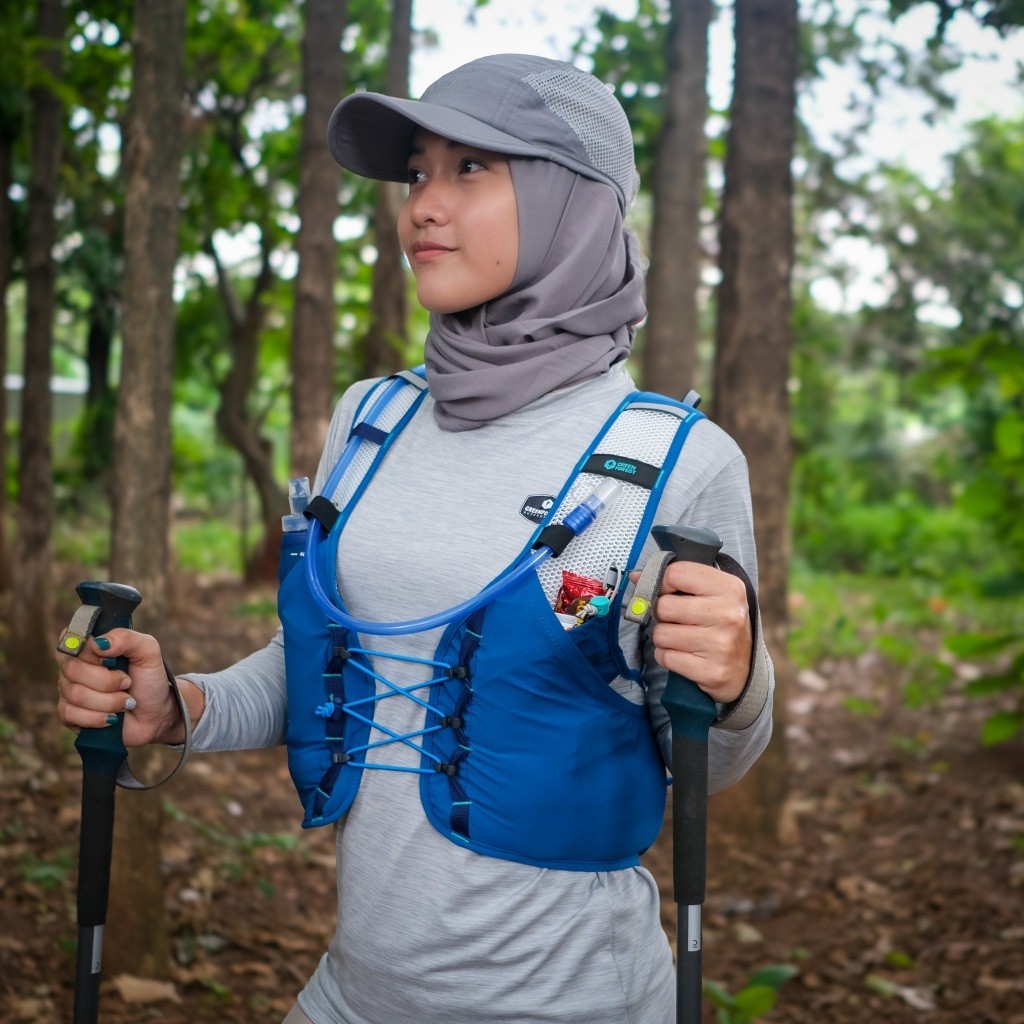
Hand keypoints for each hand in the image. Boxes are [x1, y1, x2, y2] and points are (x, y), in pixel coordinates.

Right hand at [57, 628, 182, 745]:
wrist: (155, 713)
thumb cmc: (148, 679)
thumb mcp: (148, 651)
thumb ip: (126, 638)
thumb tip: (99, 643)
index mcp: (89, 647)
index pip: (71, 640)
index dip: (91, 652)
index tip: (112, 660)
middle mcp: (73, 667)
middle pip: (72, 669)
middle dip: (108, 680)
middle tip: (127, 683)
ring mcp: (68, 691)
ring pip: (75, 694)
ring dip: (109, 701)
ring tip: (125, 700)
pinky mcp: (69, 715)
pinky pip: (70, 715)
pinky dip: (99, 717)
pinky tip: (113, 717)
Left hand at [643, 561, 751, 703]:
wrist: (744, 668)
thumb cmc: (720, 623)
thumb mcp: (711, 593)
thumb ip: (676, 579)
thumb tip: (635, 576)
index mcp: (729, 588)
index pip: (676, 573)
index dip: (661, 581)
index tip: (665, 590)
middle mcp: (727, 614)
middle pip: (663, 606)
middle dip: (662, 614)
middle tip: (676, 619)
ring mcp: (720, 644)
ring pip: (661, 634)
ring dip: (664, 637)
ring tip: (682, 638)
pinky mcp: (711, 671)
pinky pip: (665, 657)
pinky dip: (667, 656)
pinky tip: (684, 655)